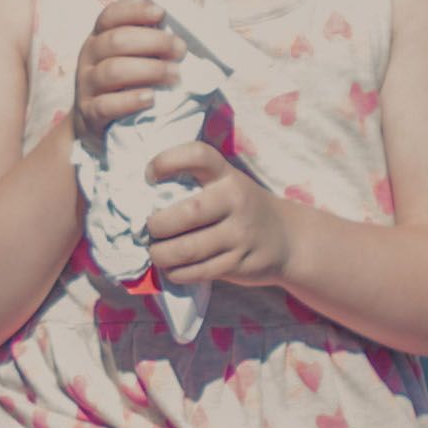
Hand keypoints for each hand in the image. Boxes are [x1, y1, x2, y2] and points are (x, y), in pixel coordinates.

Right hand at [76, 0, 181, 135]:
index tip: (161, 13)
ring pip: (113, 71)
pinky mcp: (89, 113)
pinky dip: (130, 100)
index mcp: (99, 37)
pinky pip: (106, 105)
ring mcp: (86, 85)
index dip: (135, 10)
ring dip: (149, 70)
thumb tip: (184, 37)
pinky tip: (151, 98)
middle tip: (180, 50)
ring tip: (174, 75)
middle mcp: (89, 57)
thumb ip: (150, 45)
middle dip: (153, 42)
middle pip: (116, 41)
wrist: (97, 123)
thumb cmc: (126, 83)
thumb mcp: (132, 58)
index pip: (111, 15)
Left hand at [144, 142, 291, 291]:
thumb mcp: (227, 184)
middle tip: (149, 230)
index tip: (149, 175)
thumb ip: (194, 185)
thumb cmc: (241, 208)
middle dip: (157, 226)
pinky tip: (173, 268)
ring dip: (161, 254)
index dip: (167, 161)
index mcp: (227, 175)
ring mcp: (239, 234)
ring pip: (186, 250)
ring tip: (156, 252)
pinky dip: (176, 272)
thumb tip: (141, 204)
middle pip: (186, 213)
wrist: (287, 239)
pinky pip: (196, 271)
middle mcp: (235, 200)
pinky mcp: (238, 264)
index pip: (197, 155)